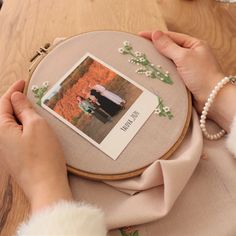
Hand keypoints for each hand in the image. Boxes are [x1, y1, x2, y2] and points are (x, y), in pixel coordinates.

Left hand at [0, 80, 71, 212]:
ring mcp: (7, 150)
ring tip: (33, 109)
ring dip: (21, 115)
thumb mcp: (37, 126)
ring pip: (12, 125)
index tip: (23, 82)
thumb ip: (24, 109)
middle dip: (15, 102)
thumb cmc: (43, 155)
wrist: (46, 185)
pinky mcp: (16, 157)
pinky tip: (33, 127)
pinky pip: (17, 135)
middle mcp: (0, 140)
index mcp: (1, 129)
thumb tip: (16, 97)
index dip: (13, 90)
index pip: (4, 103)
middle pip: (5, 114)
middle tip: (27, 93)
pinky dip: (24, 127)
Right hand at [140, 31, 235, 130]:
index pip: (171, 36)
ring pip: (168, 60)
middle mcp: (190, 54)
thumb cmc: (201, 75)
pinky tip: (152, 71)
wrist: (211, 98)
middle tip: (140, 47)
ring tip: (143, 59)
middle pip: (169, 48)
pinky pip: (169, 71)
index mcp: (193, 45)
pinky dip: (161, 70)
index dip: (155, 35)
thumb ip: (169, 46)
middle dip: (155, 47)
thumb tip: (156, 34)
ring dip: (157, 60)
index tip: (140, 35)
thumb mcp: (184, 57)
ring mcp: (186, 67)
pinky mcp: (183, 78)